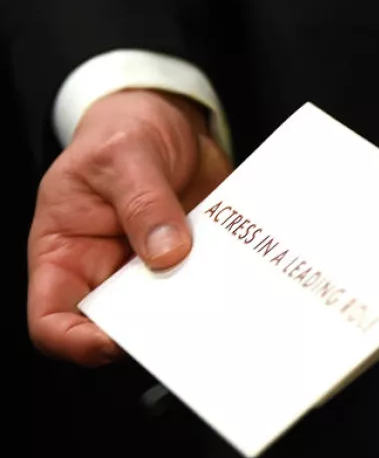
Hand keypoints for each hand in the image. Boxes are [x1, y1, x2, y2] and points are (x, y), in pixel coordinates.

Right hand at [27, 89, 231, 365]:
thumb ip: (143, 203)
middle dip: (149, 332)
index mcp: (64, 253)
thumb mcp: (125, 155)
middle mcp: (105, 270)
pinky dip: (225, 285)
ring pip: (169, 311)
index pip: (52, 319)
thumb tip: (167, 253)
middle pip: (117, 325)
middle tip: (185, 325)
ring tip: (223, 304)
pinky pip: (207, 284)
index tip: (115, 341)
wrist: (167, 116)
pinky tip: (246, 278)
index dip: (76, 341)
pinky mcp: (192, 259)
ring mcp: (151, 268)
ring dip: (195, 311)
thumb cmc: (122, 131)